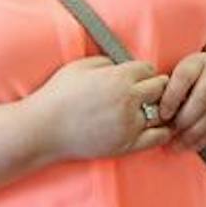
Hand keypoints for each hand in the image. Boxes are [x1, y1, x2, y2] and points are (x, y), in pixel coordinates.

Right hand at [28, 57, 170, 163]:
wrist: (43, 129)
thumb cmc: (58, 95)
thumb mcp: (80, 66)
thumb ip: (106, 62)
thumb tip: (122, 65)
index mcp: (118, 77)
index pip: (149, 69)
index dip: (142, 72)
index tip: (137, 77)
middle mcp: (128, 100)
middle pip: (160, 88)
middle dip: (154, 87)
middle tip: (145, 92)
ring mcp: (130, 124)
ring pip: (162, 111)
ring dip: (158, 108)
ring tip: (148, 109)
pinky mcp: (127, 145)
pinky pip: (159, 137)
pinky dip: (161, 130)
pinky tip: (154, 127)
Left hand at [159, 52, 205, 152]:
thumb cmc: (194, 79)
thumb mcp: (178, 74)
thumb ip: (166, 88)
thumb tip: (148, 110)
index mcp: (198, 61)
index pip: (185, 76)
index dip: (173, 96)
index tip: (163, 114)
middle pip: (204, 95)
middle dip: (186, 118)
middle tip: (171, 131)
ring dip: (196, 132)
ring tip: (179, 144)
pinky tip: (193, 144)